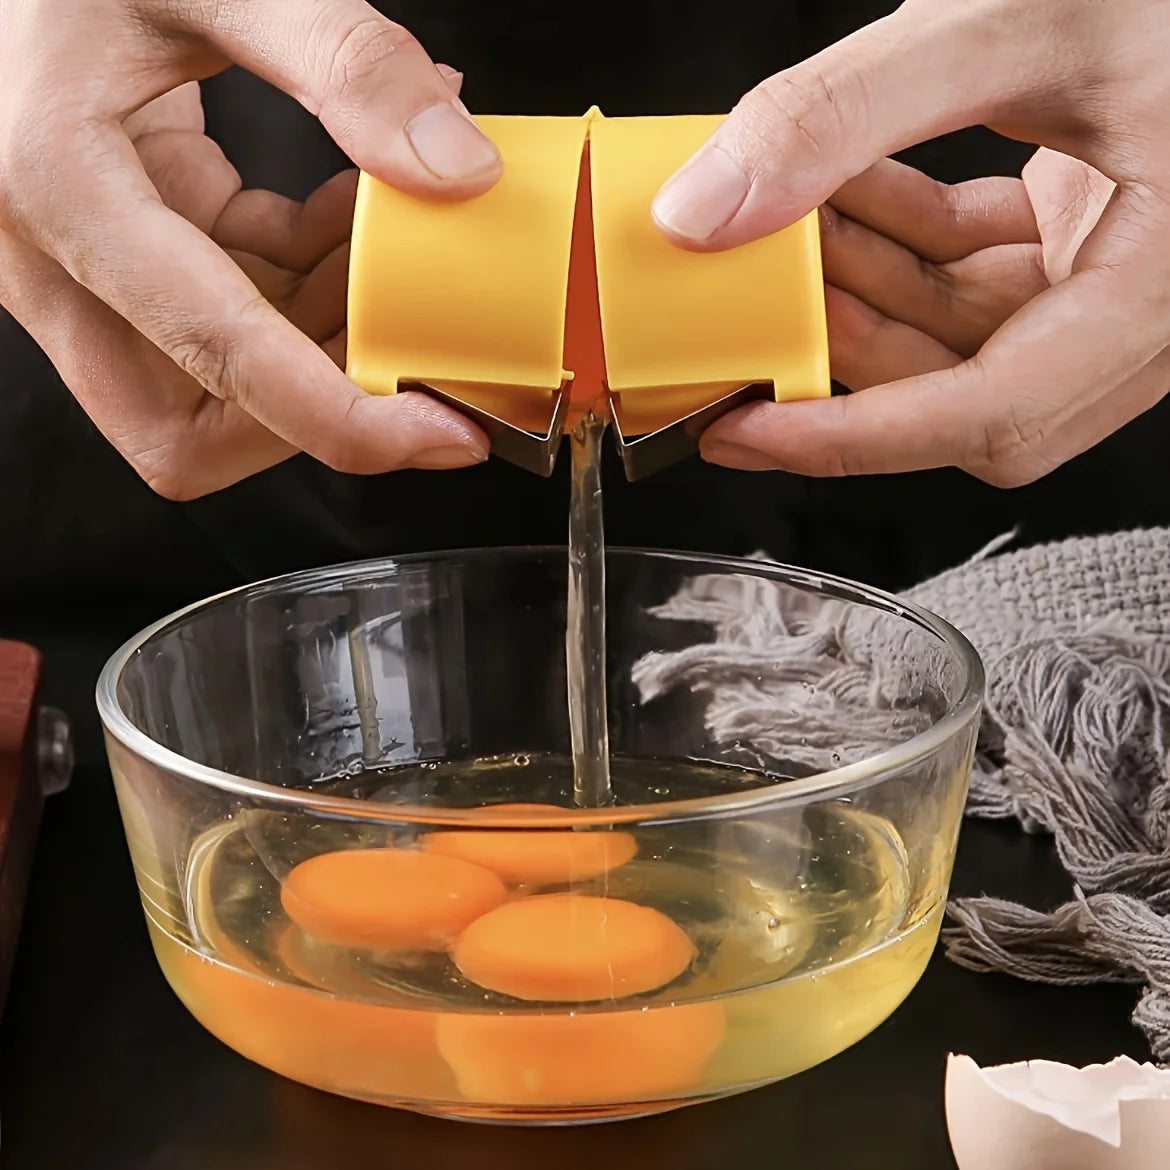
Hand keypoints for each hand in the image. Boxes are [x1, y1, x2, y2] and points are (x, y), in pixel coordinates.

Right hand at [0, 1, 501, 499]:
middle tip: (414, 365)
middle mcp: (56, 252)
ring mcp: (87, 262)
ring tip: (396, 252)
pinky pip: (230, 313)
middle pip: (188, 429)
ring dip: (324, 340)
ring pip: (217, 384)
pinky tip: (352, 214)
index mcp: (58, 184)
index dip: (339, 420)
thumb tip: (458, 169)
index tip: (442, 435)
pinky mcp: (127, 249)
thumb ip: (342, 57)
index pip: (216, 355)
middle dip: (314, 416)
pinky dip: (309, 285)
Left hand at [652, 0, 1169, 487]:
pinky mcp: (1077, 235)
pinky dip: (893, 238)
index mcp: (1162, 286)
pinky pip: (965, 270)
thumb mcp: (1011, 20)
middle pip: (959, 395)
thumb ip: (849, 110)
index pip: (997, 416)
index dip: (857, 439)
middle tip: (753, 319)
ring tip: (779, 230)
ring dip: (855, 284)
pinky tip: (833, 193)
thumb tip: (709, 209)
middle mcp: (1141, 302)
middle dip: (844, 351)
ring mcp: (1108, 273)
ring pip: (950, 332)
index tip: (749, 429)